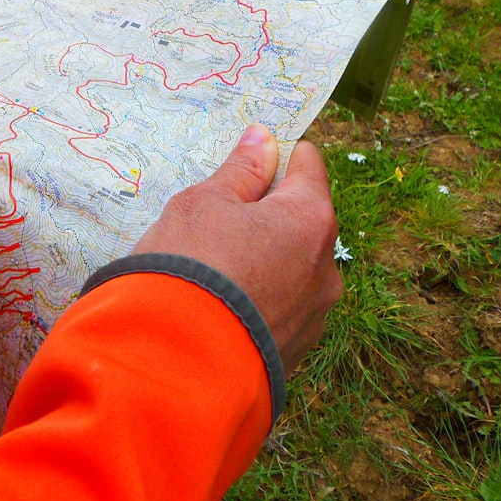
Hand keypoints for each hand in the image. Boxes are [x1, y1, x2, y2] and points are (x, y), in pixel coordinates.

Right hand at [132, 124, 341, 370]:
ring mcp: (314, 314)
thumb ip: (240, 170)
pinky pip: (281, 311)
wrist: (175, 362)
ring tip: (213, 273)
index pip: (307, 165)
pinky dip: (258, 302)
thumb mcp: (204, 203)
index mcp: (309, 219)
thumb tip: (263, 137)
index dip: (275, 159)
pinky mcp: (297, 351)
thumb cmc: (188, 266)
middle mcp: (325, 266)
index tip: (244, 166)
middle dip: (266, 216)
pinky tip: (220, 309)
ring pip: (293, 269)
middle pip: (302, 221)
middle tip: (215, 223)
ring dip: (264, 262)